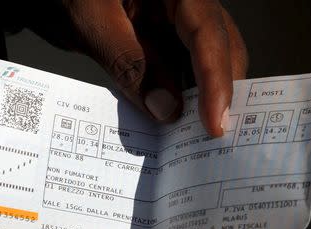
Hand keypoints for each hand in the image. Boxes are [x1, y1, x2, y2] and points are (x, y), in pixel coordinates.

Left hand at [62, 0, 247, 136]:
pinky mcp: (159, 32)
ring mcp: (171, 16)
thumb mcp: (92, 21)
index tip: (214, 124)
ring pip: (199, 59)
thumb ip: (128, 63)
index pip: (207, 32)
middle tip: (211, 133)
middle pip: (218, 45)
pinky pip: (175, 63)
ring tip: (191, 132)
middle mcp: (182, 0)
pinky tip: (169, 114)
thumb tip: (166, 110)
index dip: (215, 80)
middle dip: (218, 90)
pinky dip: (175, 90)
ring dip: (198, 95)